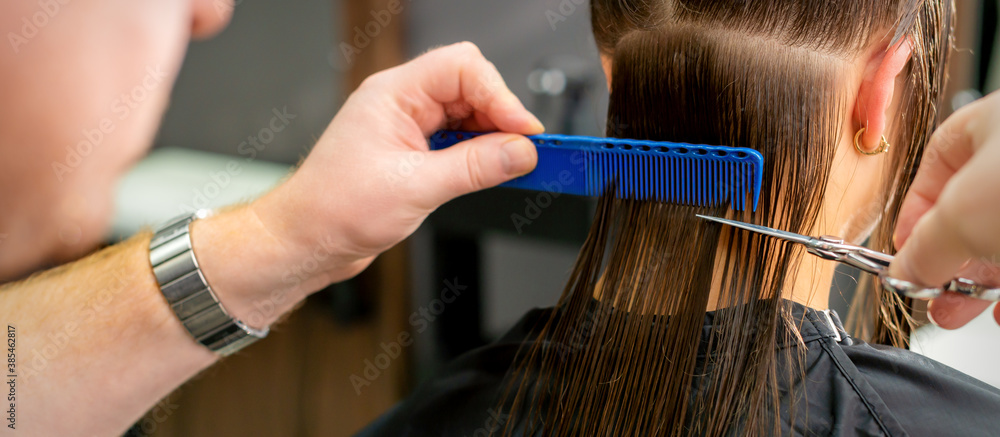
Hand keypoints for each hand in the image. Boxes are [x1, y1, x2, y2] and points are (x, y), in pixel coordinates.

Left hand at [252, 42, 542, 292]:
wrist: (306, 241)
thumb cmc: (334, 209)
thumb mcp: (415, 188)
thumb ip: (474, 168)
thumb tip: (520, 152)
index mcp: (393, 94)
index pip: (461, 68)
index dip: (500, 96)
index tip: (524, 132)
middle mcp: (401, 104)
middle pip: (470, 87)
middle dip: (500, 116)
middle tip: (525, 151)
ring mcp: (408, 127)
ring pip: (468, 114)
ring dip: (492, 138)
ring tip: (509, 166)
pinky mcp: (414, 153)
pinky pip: (459, 141)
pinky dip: (480, 154)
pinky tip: (488, 173)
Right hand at [889, 91, 999, 328]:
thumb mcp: (958, 216)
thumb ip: (923, 248)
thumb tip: (905, 273)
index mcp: (993, 124)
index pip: (939, 165)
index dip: (915, 213)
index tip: (906, 256)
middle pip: (976, 209)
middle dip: (953, 260)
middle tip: (939, 296)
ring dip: (986, 280)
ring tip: (970, 311)